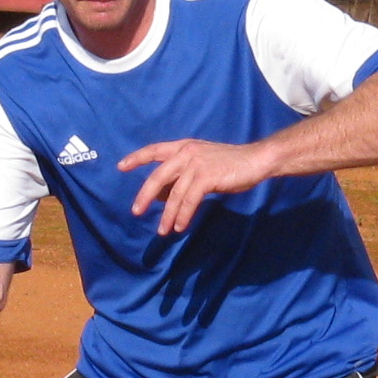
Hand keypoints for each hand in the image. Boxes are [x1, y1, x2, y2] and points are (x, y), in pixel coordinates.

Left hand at [116, 138, 274, 235]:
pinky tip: (180, 227)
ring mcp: (197, 163)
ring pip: (174, 193)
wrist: (256, 160)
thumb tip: (161, 195)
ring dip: (167, 214)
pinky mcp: (207, 176)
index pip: (155, 150)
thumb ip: (183, 175)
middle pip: (158, 176)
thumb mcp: (203, 164)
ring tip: (163, 230)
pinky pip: (189, 200)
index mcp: (184, 146)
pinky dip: (183, 215)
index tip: (121, 166)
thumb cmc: (231, 163)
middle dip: (144, 195)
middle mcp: (187, 152)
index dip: (137, 158)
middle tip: (136, 211)